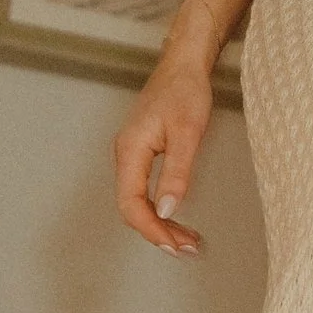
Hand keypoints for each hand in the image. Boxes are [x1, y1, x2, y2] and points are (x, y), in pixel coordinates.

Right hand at [114, 48, 212, 252]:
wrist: (183, 64)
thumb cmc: (185, 91)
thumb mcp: (187, 133)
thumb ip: (176, 173)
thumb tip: (167, 210)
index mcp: (130, 151)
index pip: (131, 204)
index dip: (151, 229)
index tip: (175, 246)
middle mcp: (125, 156)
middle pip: (132, 208)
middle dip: (158, 233)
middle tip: (188, 249)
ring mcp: (131, 155)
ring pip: (138, 202)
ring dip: (160, 224)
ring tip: (187, 240)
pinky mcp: (141, 154)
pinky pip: (143, 191)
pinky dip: (160, 209)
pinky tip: (177, 218)